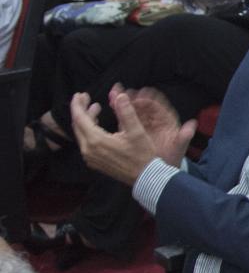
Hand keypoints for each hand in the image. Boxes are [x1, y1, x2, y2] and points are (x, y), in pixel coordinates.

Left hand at [68, 86, 192, 185]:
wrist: (145, 177)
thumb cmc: (142, 154)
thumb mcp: (136, 131)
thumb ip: (126, 112)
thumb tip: (120, 95)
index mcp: (96, 140)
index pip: (79, 118)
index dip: (78, 104)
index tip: (79, 94)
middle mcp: (88, 149)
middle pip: (78, 125)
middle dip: (80, 110)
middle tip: (86, 98)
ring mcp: (90, 157)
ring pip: (81, 134)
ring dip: (85, 120)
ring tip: (95, 108)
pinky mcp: (94, 162)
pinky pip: (85, 142)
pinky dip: (88, 130)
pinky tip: (98, 125)